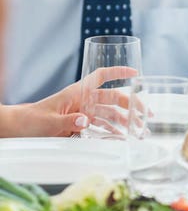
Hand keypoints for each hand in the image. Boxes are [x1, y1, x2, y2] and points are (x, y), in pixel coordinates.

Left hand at [0, 66, 137, 136]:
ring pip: (110, 114)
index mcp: (77, 93)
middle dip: (132, 105)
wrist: (17, 130)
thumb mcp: (47, 122)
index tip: (135, 73)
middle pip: (113, 98)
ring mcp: (83, 113)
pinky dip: (113, 132)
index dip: (118, 72)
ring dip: (126, 121)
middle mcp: (84, 101)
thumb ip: (67, 121)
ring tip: (139, 130)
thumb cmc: (29, 121)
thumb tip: (86, 120)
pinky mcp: (81, 126)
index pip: (100, 77)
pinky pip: (101, 127)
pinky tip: (123, 138)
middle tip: (146, 114)